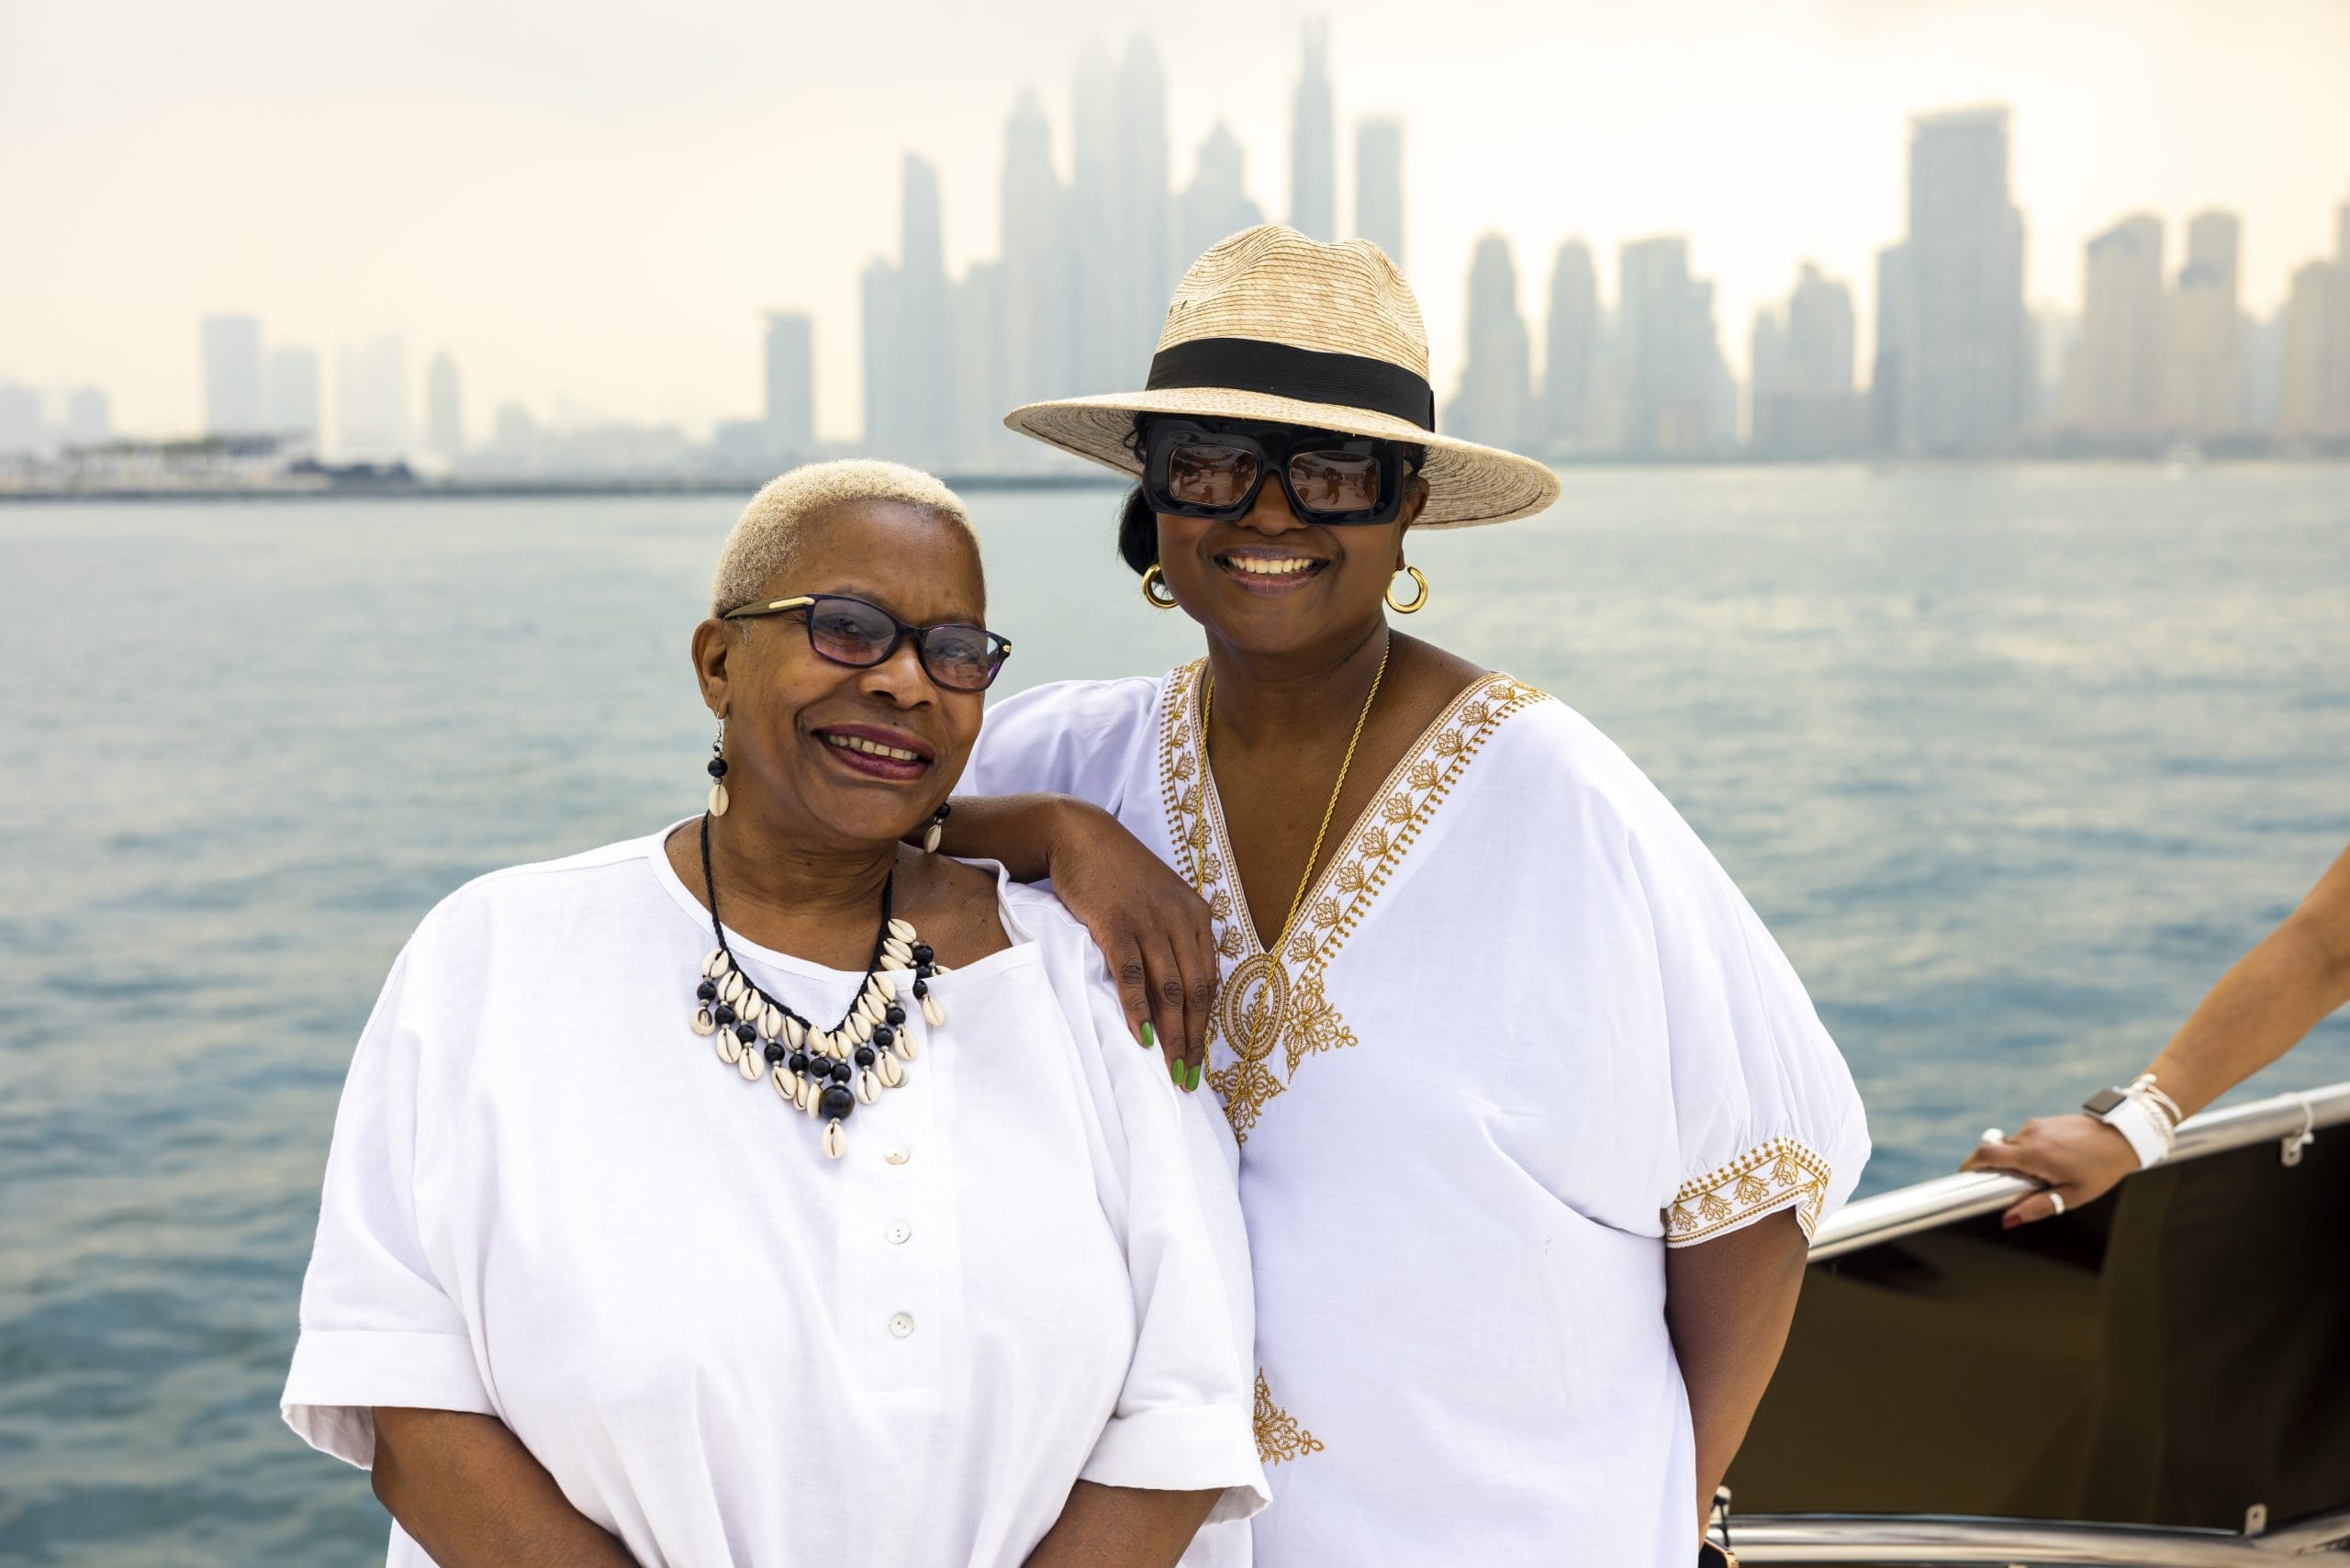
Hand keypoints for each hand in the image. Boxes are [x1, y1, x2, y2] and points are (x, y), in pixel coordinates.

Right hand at [1045, 800, 1219, 1086]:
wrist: (1081, 836)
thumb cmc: (1118, 875)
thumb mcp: (1160, 901)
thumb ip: (1173, 938)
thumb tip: (1176, 992)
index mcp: (1197, 916)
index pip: (1209, 981)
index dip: (1207, 1024)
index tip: (1201, 1058)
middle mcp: (1180, 919)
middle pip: (1194, 991)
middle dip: (1194, 1039)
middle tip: (1188, 1078)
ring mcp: (1149, 921)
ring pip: (1168, 989)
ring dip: (1172, 1034)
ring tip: (1169, 1068)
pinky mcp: (1116, 923)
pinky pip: (1132, 975)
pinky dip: (1138, 1009)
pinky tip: (1141, 1036)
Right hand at [1959, 1113, 2139, 1226]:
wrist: (2123, 1135)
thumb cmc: (2101, 1167)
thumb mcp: (2072, 1195)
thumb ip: (2037, 1207)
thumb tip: (2009, 1220)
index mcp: (2033, 1155)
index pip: (1985, 1154)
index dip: (1969, 1166)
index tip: (1965, 1179)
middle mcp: (2028, 1135)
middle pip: (1996, 1153)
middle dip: (1999, 1171)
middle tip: (2016, 1188)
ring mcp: (2035, 1126)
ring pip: (2011, 1147)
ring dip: (2017, 1162)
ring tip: (2044, 1175)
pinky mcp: (2042, 1122)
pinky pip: (2024, 1139)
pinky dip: (2028, 1152)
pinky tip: (2052, 1162)